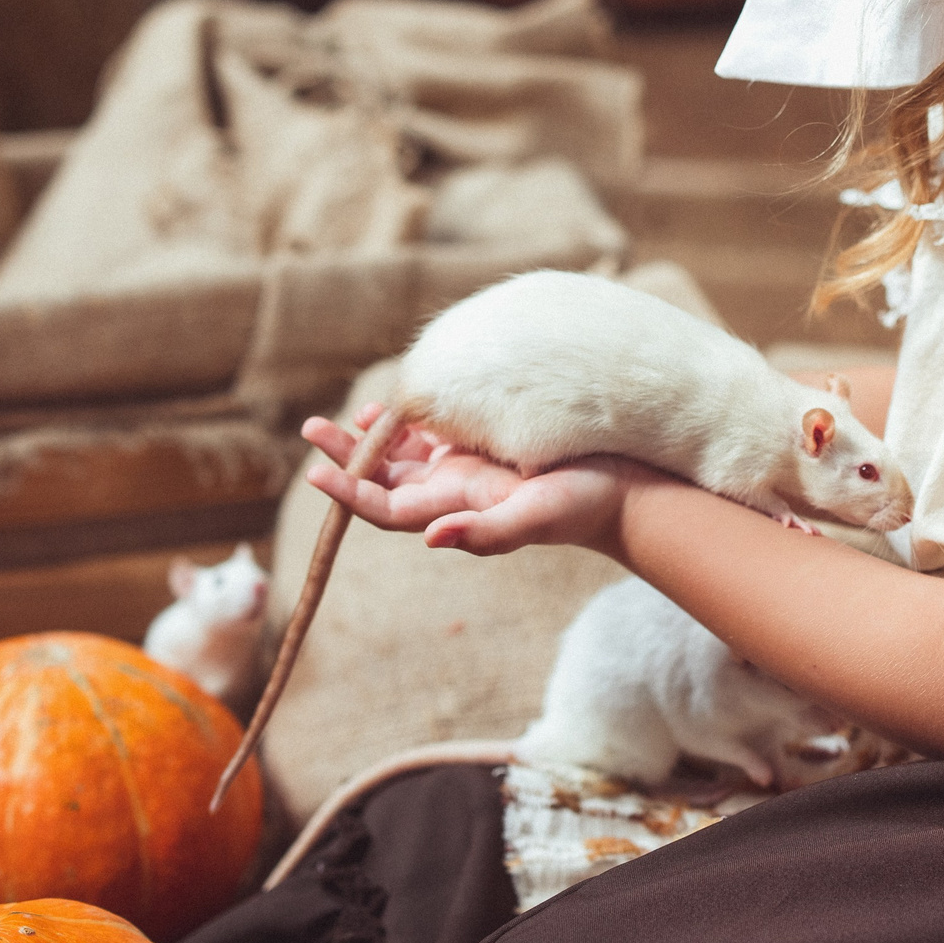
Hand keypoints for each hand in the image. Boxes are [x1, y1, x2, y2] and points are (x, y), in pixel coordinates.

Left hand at [300, 406, 641, 557]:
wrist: (631, 491)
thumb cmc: (588, 505)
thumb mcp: (539, 518)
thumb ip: (488, 533)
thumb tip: (432, 539)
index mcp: (458, 508)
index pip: (387, 507)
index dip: (349, 490)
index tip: (315, 470)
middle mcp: (455, 491)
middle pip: (385, 479)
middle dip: (346, 457)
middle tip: (312, 428)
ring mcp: (471, 468)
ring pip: (406, 456)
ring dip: (374, 437)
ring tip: (346, 415)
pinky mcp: (490, 444)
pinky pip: (438, 433)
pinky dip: (413, 419)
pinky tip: (400, 403)